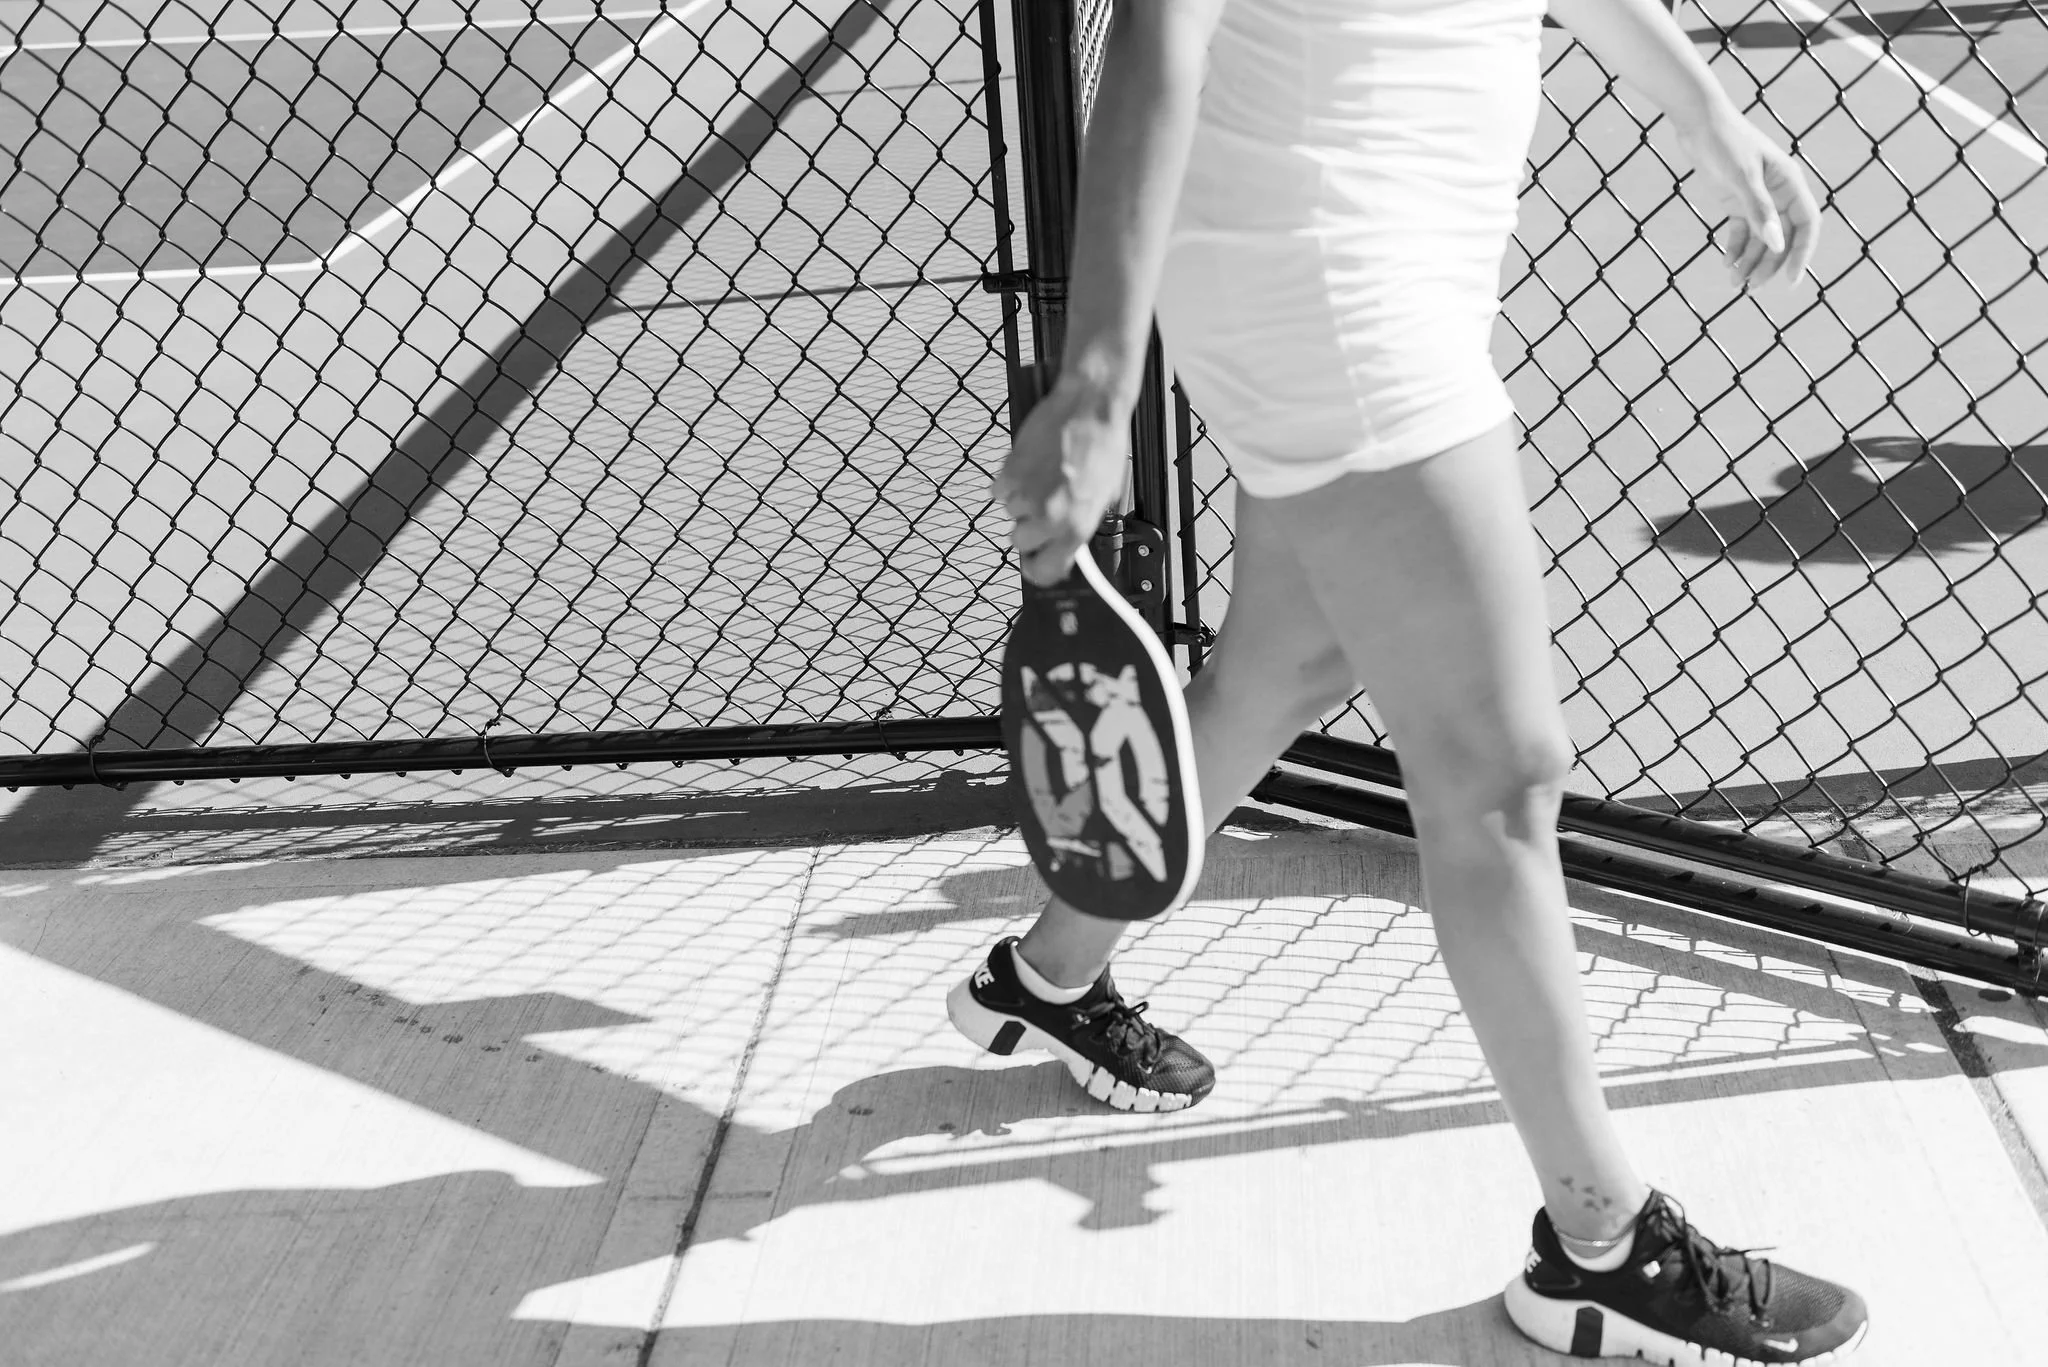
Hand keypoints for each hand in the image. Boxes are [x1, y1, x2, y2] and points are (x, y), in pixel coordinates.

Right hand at [990, 380, 1128, 585]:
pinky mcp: (1009, 473)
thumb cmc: (1103, 448)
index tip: (1034, 562)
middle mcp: (1050, 517)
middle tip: (1042, 504)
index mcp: (1077, 528)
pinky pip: (999, 489)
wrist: (1090, 408)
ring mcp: (1026, 495)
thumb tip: (1061, 545)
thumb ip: (1078, 525)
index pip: (1044, 571)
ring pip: (1010, 512)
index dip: (1036, 568)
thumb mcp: (1102, 497)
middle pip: (1019, 542)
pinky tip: (1030, 464)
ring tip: (1043, 473)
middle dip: (1027, 526)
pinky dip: (1009, 480)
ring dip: (1020, 498)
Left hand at [1673, 106, 1820, 290]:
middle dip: (1768, 264)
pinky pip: (1741, 232)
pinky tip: (1727, 263)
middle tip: (1751, 288)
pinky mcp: (1736, 201)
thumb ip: (1759, 210)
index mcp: (1789, 182)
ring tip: (1734, 283)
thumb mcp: (1742, 177)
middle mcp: (1778, 192)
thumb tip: (1777, 244)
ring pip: (1760, 238)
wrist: (1699, 122)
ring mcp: (1757, 198)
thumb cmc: (1725, 142)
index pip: (1806, 224)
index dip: (1802, 253)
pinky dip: (1735, 249)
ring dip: (1750, 261)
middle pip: (1781, 237)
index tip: (1790, 280)